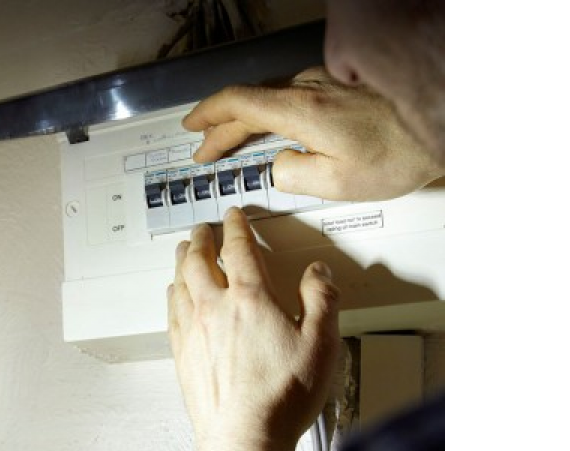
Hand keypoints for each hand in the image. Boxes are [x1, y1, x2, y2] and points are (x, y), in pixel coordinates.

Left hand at [170, 209, 340, 450]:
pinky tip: (174, 295)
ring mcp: (193, 332)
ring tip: (183, 252)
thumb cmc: (282, 398)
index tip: (233, 215)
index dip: (236, 226)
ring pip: (179, 283)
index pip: (238, 248)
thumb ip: (321, 301)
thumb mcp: (321, 344)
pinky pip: (171, 312)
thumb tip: (318, 274)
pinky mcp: (182, 355)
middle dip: (200, 238)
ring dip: (181, 262)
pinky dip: (172, 294)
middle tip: (202, 229)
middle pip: (198, 260)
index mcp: (250, 299)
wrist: (245, 438)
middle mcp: (215, 309)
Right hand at [182, 67, 442, 200]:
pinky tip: (276, 129)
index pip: (236, 104)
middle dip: (222, 126)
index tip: (192, 129)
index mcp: (300, 110)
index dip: (208, 117)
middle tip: (205, 147)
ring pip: (271, 97)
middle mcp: (308, 88)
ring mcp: (326, 82)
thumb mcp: (336, 183)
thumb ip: (292, 174)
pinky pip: (293, 95)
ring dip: (248, 120)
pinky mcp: (341, 85)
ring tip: (235, 141)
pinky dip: (273, 112)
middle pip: (249, 101)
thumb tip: (277, 166)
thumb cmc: (399, 153)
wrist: (444, 122)